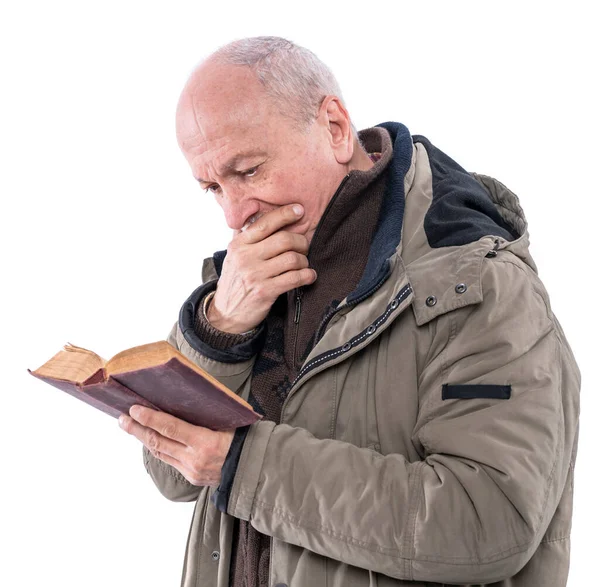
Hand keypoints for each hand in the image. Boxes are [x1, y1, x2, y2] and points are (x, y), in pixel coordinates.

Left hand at [118, 405, 234, 486]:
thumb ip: (204, 416)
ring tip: (130, 426)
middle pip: (158, 442)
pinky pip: (170, 460)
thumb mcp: (226, 423)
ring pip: (161, 453)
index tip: (134, 409)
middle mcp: (195, 458)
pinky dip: (159, 448)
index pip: (171, 428)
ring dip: (144, 439)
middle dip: (137, 429)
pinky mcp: (191, 477)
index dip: (150, 419)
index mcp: (206, 442)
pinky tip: (151, 439)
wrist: (253, 468)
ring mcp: (191, 470)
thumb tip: (183, 401)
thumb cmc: (242, 439)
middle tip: (122, 418)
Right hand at [207, 203, 317, 333]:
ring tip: (303, 264)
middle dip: (301, 241)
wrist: (225, 313)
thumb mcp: (234, 256)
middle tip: (304, 246)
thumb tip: (259, 213)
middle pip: (285, 239)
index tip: (299, 210)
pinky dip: (307, 275)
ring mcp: (255, 274)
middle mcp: (245, 257)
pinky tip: (309, 276)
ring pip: (292, 258)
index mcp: (239, 244)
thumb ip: (246, 237)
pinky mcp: (265, 291)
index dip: (285, 214)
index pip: (265, 223)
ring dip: (304, 261)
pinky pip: (294, 278)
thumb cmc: (235, 281)